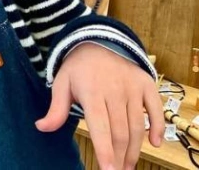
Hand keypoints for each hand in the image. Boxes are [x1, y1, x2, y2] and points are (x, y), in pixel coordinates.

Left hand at [35, 43, 164, 169]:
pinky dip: (156, 127)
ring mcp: (133, 88)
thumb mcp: (62, 84)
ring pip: (136, 126)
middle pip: (120, 132)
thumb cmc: (78, 69)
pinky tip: (154, 144)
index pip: (100, 128)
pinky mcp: (147, 84)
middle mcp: (115, 91)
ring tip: (128, 166)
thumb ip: (55, 109)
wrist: (98, 41)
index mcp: (91, 92)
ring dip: (134, 150)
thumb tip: (41, 127)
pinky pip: (156, 109)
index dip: (105, 152)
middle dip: (119, 158)